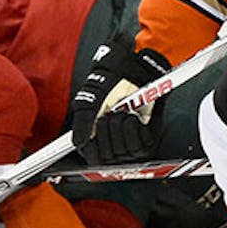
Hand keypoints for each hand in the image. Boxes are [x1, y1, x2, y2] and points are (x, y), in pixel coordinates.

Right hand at [69, 40, 169, 163]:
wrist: (134, 68)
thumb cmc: (109, 82)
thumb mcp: (89, 99)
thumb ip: (82, 121)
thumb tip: (78, 143)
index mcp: (96, 135)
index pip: (93, 159)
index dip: (93, 153)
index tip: (92, 140)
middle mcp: (114, 139)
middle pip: (108, 158)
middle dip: (107, 134)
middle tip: (109, 116)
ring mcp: (131, 139)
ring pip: (123, 153)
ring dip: (121, 130)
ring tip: (123, 113)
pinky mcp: (147, 136)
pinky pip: (141, 147)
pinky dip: (135, 130)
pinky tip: (133, 118)